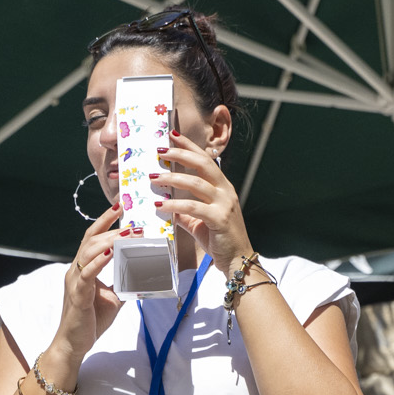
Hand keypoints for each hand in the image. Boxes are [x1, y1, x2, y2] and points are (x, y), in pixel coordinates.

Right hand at [44, 209, 122, 381]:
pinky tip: (112, 254)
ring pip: (89, 252)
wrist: (74, 344)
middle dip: (112, 228)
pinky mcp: (78, 295)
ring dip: (109, 241)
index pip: (92, 237)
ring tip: (128, 234)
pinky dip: (100, 262)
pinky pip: (88, 274)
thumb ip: (123, 283)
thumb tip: (144, 273)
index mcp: (83, 268)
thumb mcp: (113, 297)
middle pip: (91, 239)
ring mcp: (75, 281)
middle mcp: (76, 270)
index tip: (119, 205)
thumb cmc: (91, 320)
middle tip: (133, 220)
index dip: (105, 220)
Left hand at [157, 129, 254, 274]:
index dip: (189, 146)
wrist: (238, 259)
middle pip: (202, 164)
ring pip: (196, 183)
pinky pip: (193, 207)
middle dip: (180, 154)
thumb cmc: (220, 239)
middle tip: (160, 151)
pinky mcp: (219, 218)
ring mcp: (224, 203)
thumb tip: (167, 206)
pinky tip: (161, 205)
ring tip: (154, 178)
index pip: (205, 159)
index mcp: (222, 187)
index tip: (172, 135)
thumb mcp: (200, 221)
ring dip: (173, 178)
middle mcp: (225, 190)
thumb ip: (185, 211)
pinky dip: (175, 205)